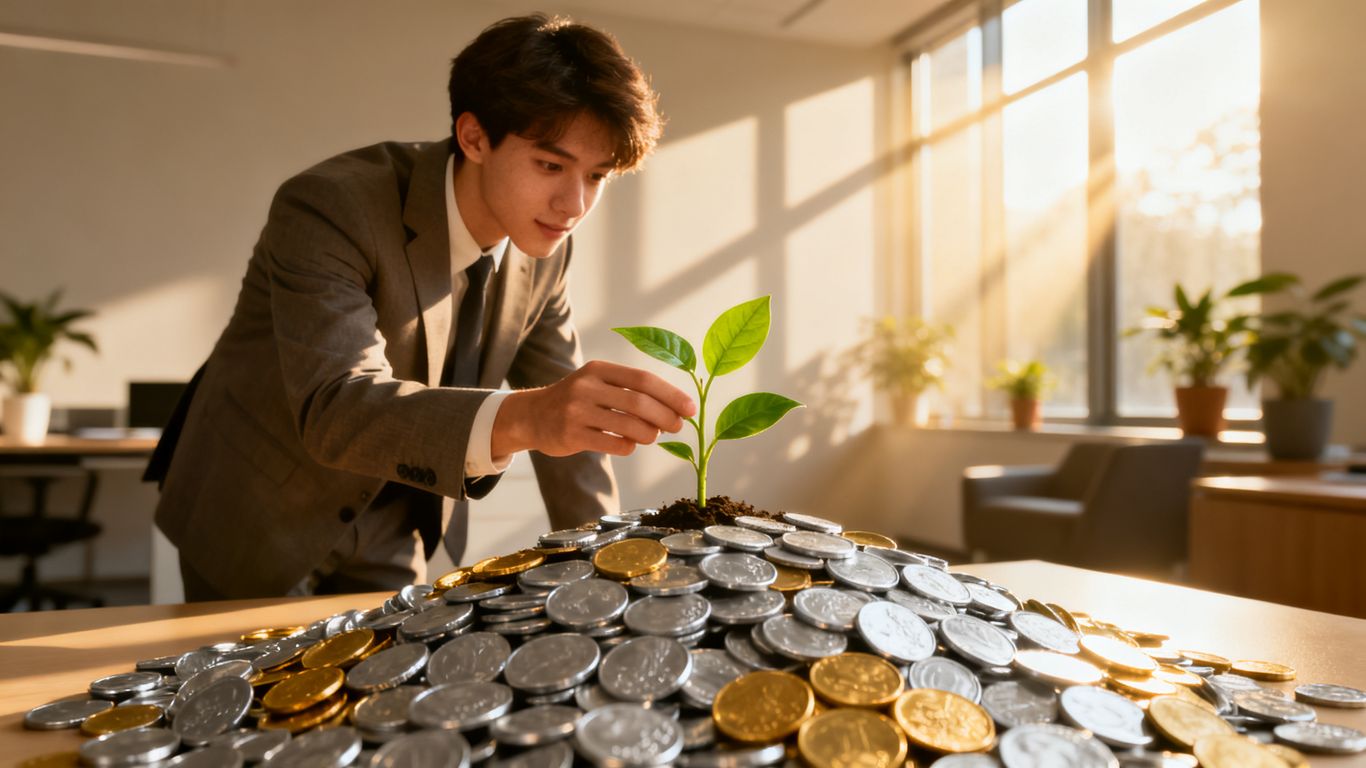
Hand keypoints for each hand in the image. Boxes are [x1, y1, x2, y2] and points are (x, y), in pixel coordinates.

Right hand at [492, 360, 696, 457]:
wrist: (532, 415)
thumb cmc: (577, 400)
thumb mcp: (598, 382)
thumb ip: (630, 391)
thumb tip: (674, 409)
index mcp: (598, 369)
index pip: (643, 379)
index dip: (671, 394)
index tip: (690, 409)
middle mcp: (587, 387)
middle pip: (639, 403)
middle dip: (666, 417)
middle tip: (678, 426)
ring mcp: (577, 411)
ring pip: (629, 426)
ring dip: (650, 434)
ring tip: (654, 436)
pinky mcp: (571, 435)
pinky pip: (614, 444)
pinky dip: (629, 446)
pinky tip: (629, 444)